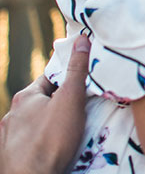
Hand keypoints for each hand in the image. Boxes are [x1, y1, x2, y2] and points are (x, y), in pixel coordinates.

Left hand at [0, 35, 89, 173]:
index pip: (51, 78)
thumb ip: (77, 69)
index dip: (70, 78)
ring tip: (69, 131)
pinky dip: (42, 140)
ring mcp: (9, 137)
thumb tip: (81, 39)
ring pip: (35, 122)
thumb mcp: (71, 99)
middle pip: (43, 100)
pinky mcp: (10, 155)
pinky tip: (53, 147)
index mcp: (25, 97)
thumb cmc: (52, 140)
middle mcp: (12, 114)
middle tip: (82, 108)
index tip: (85, 81)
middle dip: (61, 102)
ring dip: (50, 123)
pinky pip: (30, 141)